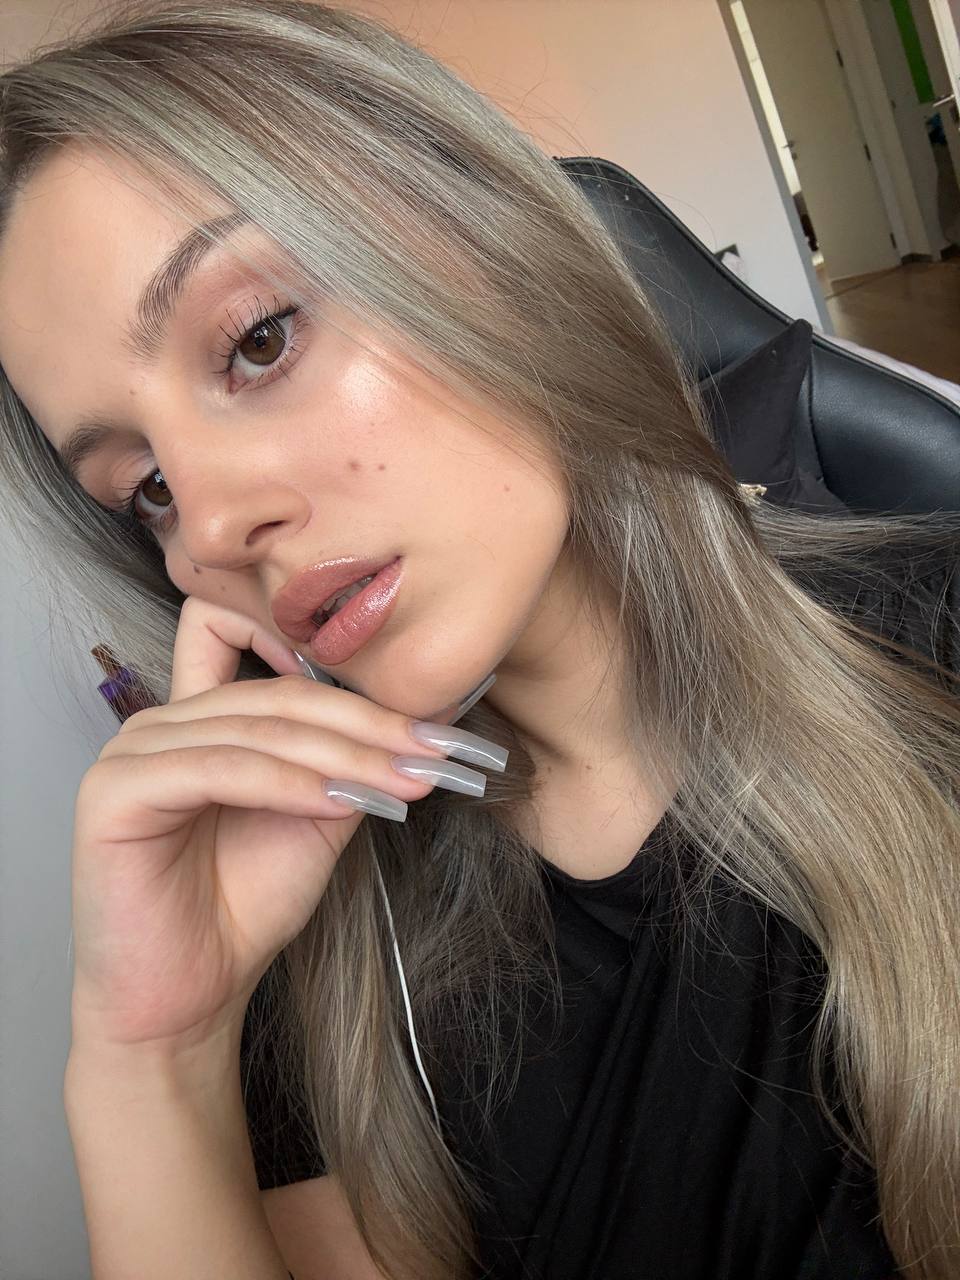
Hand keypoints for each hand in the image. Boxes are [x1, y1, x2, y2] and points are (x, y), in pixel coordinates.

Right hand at [68, 595, 479, 1053]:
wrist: (190, 994)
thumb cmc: (244, 907)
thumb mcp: (317, 818)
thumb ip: (348, 764)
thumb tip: (419, 722)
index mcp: (202, 718)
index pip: (265, 652)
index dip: (342, 672)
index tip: (423, 712)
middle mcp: (162, 722)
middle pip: (279, 697)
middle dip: (367, 726)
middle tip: (433, 748)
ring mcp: (131, 750)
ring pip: (257, 732)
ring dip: (341, 756)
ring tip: (404, 778)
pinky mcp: (113, 790)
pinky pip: (219, 769)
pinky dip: (286, 784)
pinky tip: (334, 801)